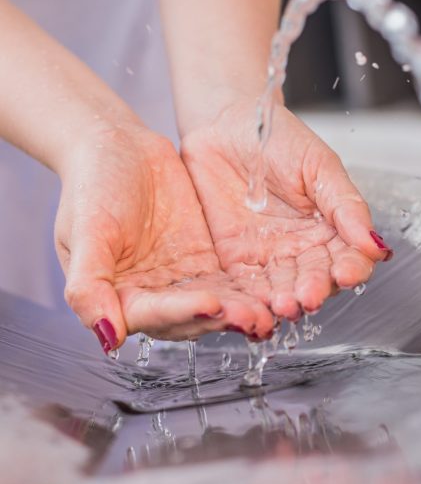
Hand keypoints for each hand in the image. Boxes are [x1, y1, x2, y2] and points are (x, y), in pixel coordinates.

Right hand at [55, 123, 275, 352]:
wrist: (119, 146)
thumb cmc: (92, 184)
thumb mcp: (84, 230)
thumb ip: (88, 285)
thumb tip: (107, 337)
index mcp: (120, 296)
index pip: (154, 316)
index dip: (183, 312)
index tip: (210, 303)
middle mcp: (154, 296)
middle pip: (191, 318)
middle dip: (222, 318)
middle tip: (254, 317)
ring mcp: (183, 280)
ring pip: (217, 304)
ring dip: (242, 311)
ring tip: (269, 312)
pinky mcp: (207, 263)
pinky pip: (232, 282)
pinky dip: (250, 290)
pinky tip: (273, 294)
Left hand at [180, 100, 392, 320]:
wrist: (224, 123)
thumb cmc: (277, 138)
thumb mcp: (319, 165)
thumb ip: (345, 204)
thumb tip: (375, 244)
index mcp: (330, 228)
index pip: (348, 258)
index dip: (350, 269)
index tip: (346, 273)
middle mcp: (303, 248)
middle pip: (316, 280)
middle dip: (313, 290)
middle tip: (309, 296)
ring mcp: (270, 256)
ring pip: (283, 288)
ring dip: (284, 301)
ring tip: (284, 306)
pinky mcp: (236, 259)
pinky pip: (245, 285)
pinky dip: (251, 300)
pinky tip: (257, 309)